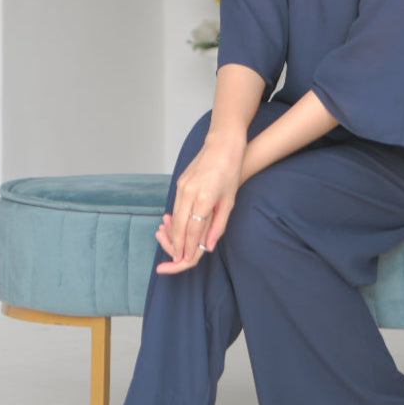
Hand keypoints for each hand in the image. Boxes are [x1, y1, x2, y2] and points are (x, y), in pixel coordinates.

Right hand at [155, 135, 243, 274]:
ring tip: (172, 247)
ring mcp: (182, 186)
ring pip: (175, 217)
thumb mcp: (229, 200)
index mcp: (205, 198)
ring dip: (173, 234)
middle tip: (174, 260)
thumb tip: (207, 245)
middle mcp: (190, 192)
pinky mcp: (179, 182)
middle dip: (176, 245)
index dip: (189, 247)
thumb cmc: (230, 171)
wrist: (222, 144)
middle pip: (180, 226)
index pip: (193, 230)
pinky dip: (175, 219)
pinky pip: (175, 205)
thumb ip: (218, 225)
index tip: (185, 260)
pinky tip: (175, 228)